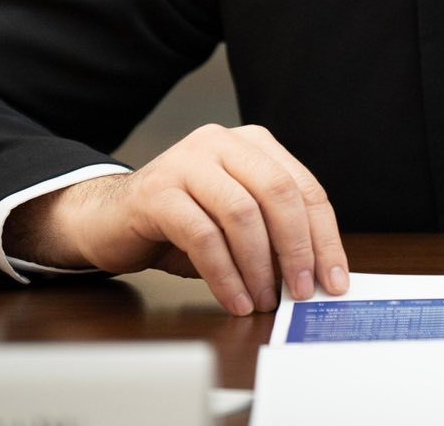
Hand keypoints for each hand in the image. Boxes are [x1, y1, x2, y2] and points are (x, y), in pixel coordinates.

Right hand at [5, 124, 349, 315]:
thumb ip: (273, 235)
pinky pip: (203, 236)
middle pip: (278, 193)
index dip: (324, 237)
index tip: (334, 279)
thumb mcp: (237, 223)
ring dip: (258, 267)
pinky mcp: (157, 190)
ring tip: (262, 301)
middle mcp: (223, 142)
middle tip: (301, 292)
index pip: (304, 188)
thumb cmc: (182, 223)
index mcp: (254, 144)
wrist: (109, 219)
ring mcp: (188, 161)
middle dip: (297, 249)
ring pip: (242, 214)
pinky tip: (234, 299)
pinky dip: (224, 274)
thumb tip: (316, 276)